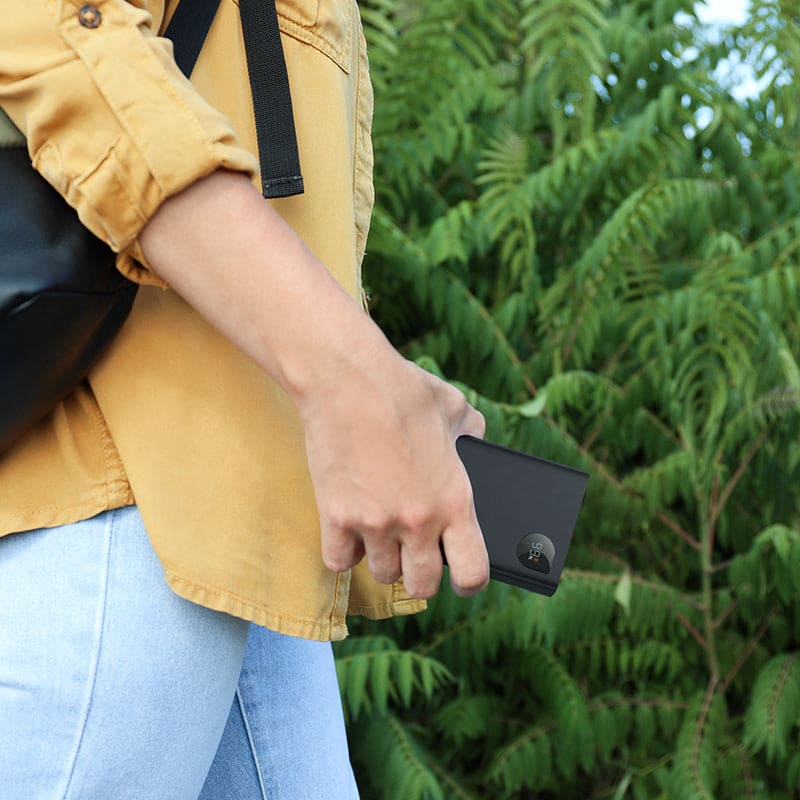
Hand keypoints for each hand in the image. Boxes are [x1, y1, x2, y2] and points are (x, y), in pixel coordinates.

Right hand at [298, 351, 488, 598]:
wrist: (348, 378)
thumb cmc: (406, 390)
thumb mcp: (457, 410)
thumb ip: (473, 440)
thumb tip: (476, 455)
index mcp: (455, 501)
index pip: (472, 574)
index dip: (469, 581)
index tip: (460, 575)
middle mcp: (417, 522)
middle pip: (422, 586)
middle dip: (422, 575)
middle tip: (417, 555)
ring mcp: (374, 523)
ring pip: (381, 574)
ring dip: (384, 559)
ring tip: (383, 533)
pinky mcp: (335, 516)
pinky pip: (338, 562)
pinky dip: (345, 551)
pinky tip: (351, 530)